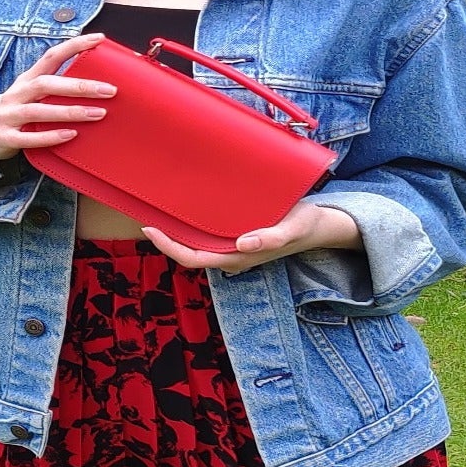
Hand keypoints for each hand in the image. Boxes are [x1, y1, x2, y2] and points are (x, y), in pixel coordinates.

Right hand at [0, 32, 114, 160]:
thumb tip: (96, 81)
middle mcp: (17, 93)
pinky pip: (29, 137)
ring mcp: (9, 114)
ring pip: (39, 111)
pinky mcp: (5, 136)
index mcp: (27, 78)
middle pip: (46, 84)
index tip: (99, 39)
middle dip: (79, 86)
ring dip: (70, 112)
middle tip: (109, 90)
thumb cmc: (21, 109)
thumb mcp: (33, 92)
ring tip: (97, 114)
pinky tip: (71, 135)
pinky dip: (50, 136)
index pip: (51, 56)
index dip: (74, 45)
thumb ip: (56, 86)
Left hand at [141, 200, 361, 275]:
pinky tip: (181, 209)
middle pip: (188, 253)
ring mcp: (233, 249)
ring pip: (196, 245)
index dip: (169, 247)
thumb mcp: (294, 227)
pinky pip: (206, 236)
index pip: (193, 258)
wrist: (321, 227)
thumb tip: (243, 243)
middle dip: (165, 239)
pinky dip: (189, 227)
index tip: (150, 228)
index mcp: (240, 257)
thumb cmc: (306, 225)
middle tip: (144, 214)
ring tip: (156, 208)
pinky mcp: (236, 239)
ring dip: (176, 232)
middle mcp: (231, 256)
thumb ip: (272, 238)